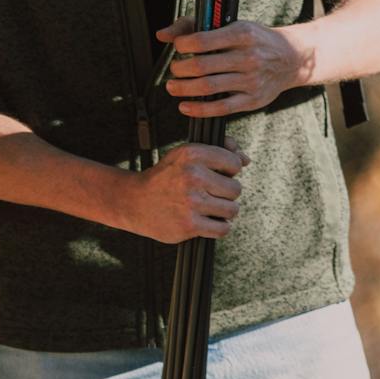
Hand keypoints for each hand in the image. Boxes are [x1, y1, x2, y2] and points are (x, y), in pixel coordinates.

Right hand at [117, 140, 248, 243]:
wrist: (133, 202)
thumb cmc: (165, 178)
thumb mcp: (185, 155)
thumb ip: (219, 150)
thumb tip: (246, 160)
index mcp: (191, 154)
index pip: (234, 162)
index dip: (228, 170)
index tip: (214, 175)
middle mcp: (192, 176)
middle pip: (236, 189)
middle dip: (225, 193)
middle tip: (207, 193)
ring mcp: (191, 201)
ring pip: (232, 210)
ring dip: (222, 211)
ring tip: (204, 207)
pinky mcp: (190, 224)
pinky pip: (223, 228)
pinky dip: (217, 227)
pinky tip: (204, 221)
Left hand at [157, 17, 306, 116]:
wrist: (292, 58)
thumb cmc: (252, 39)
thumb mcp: (230, 24)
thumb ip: (192, 25)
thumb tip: (161, 35)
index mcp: (241, 34)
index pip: (202, 41)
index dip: (182, 45)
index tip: (178, 47)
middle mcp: (248, 57)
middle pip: (201, 66)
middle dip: (179, 69)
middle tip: (174, 69)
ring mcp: (252, 80)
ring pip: (208, 87)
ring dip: (183, 89)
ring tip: (172, 86)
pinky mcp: (253, 100)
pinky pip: (222, 108)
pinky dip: (199, 109)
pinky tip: (185, 106)